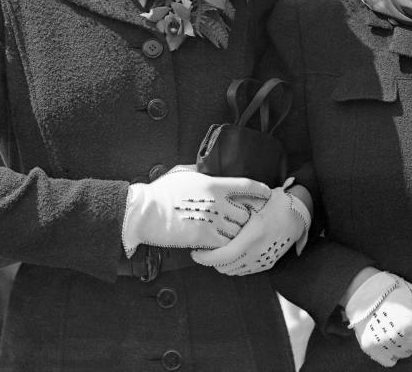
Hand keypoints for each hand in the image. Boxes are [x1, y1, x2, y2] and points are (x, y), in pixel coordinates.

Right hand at [120, 166, 270, 255]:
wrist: (144, 212)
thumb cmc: (160, 192)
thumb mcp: (182, 173)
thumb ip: (200, 170)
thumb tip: (208, 167)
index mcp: (214, 184)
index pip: (247, 186)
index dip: (261, 190)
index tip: (268, 193)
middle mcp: (217, 203)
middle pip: (246, 212)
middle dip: (247, 216)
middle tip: (246, 219)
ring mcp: (212, 221)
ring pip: (239, 230)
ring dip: (238, 232)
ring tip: (233, 233)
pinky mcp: (204, 239)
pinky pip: (226, 244)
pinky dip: (226, 245)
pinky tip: (220, 244)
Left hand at [190, 181, 310, 274]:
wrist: (298, 215)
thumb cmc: (275, 204)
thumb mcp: (255, 202)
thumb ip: (235, 206)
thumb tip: (211, 206)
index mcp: (252, 236)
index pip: (222, 257)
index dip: (205, 258)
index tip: (194, 252)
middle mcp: (257, 252)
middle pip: (225, 267)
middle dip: (211, 260)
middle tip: (204, 248)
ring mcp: (263, 260)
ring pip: (233, 271)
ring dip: (222, 263)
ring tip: (217, 249)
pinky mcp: (267, 264)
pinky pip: (244, 271)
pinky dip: (234, 265)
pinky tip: (232, 252)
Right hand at [344, 271, 411, 367]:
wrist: (359, 287)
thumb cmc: (389, 287)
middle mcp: (399, 338)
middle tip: (410, 321)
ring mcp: (383, 345)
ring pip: (406, 354)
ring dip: (406, 344)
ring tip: (396, 325)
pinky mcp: (371, 349)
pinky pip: (391, 359)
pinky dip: (392, 350)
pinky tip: (387, 334)